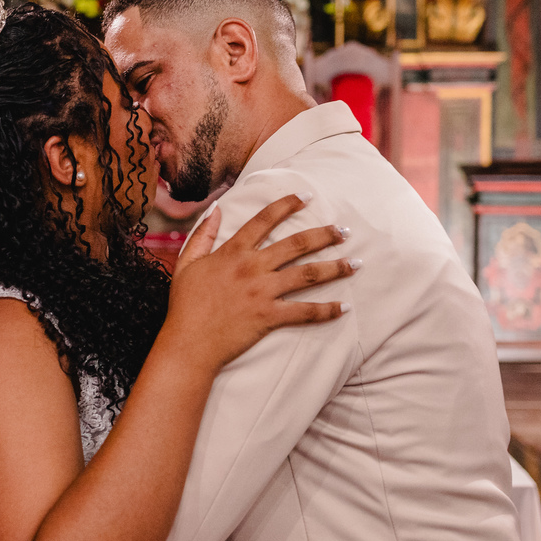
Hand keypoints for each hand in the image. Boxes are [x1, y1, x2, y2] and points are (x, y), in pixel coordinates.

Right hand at [164, 194, 356, 372]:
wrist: (188, 343)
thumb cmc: (185, 306)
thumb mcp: (186, 264)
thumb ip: (202, 235)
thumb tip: (216, 210)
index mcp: (233, 252)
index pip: (264, 220)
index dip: (287, 205)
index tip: (307, 197)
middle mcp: (252, 267)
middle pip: (296, 244)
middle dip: (324, 235)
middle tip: (344, 231)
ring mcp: (263, 292)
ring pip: (307, 274)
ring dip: (335, 268)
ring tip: (355, 264)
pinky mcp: (270, 316)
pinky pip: (304, 312)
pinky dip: (326, 310)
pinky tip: (344, 307)